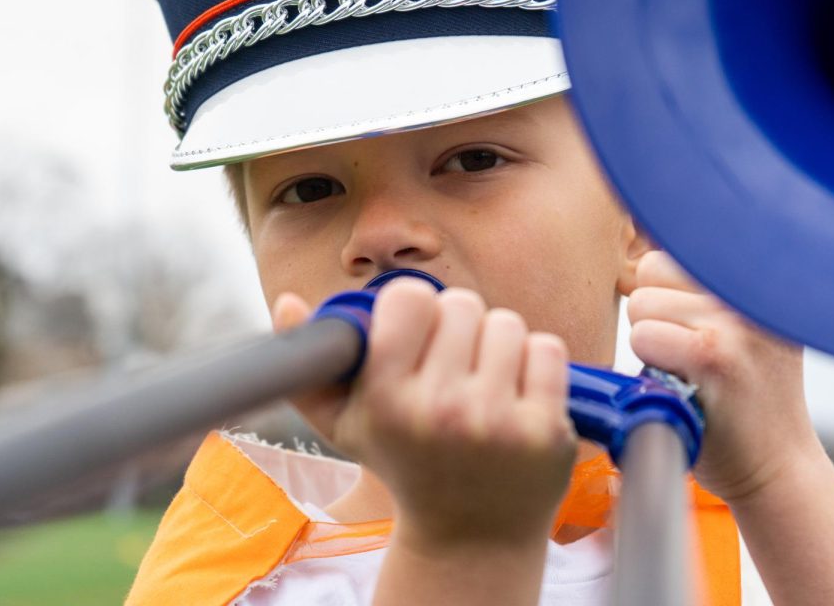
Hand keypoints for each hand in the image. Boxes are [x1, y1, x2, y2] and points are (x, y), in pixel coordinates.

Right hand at [328, 279, 576, 546]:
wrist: (471, 537)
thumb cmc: (405, 463)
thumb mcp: (345, 425)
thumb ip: (311, 365)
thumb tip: (286, 302)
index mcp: (388, 400)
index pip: (410, 296)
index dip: (414, 309)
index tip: (416, 335)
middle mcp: (442, 410)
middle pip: (462, 303)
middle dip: (458, 327)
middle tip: (452, 366)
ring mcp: (499, 422)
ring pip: (507, 323)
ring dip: (497, 344)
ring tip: (484, 383)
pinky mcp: (545, 430)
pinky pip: (546, 349)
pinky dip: (534, 363)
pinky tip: (517, 395)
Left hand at [627, 251, 820, 502]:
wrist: (779, 467)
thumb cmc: (745, 398)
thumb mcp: (746, 327)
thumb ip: (706, 287)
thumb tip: (644, 236)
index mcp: (761, 277)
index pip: (678, 245)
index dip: (665, 288)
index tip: (686, 324)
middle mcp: (754, 289)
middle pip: (653, 270)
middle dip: (656, 312)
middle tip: (692, 355)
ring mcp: (737, 320)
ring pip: (642, 303)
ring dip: (651, 340)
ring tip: (690, 371)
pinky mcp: (715, 354)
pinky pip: (643, 337)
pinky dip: (648, 366)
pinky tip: (684, 388)